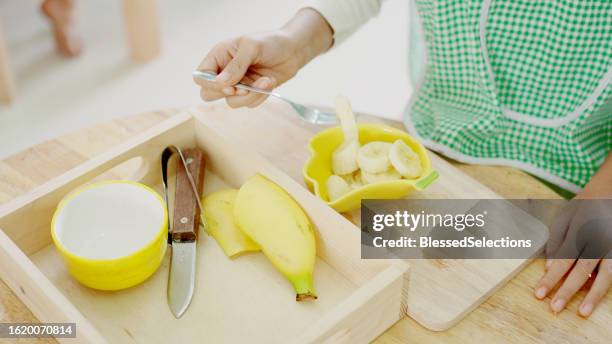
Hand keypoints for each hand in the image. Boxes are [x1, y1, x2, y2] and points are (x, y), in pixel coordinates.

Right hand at [194, 8, 331, 107]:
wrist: (293, 50)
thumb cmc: (271, 42)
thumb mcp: (252, 48)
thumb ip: (236, 65)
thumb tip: (221, 83)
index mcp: (219, 56)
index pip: (200, 77)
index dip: (211, 85)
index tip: (229, 86)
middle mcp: (225, 71)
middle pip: (209, 94)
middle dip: (230, 94)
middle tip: (245, 89)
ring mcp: (237, 84)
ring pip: (231, 102)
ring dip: (250, 96)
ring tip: (266, 82)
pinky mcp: (251, 92)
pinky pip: (249, 104)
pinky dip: (260, 97)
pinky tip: (270, 82)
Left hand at [534, 197, 611, 316]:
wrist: (611, 191)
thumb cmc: (583, 206)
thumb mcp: (563, 216)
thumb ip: (555, 240)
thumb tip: (549, 267)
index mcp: (580, 230)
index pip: (562, 260)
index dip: (550, 279)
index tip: (539, 294)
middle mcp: (598, 240)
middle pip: (581, 270)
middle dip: (567, 291)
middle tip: (554, 308)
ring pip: (605, 276)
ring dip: (592, 296)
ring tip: (581, 312)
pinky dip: (605, 286)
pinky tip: (594, 299)